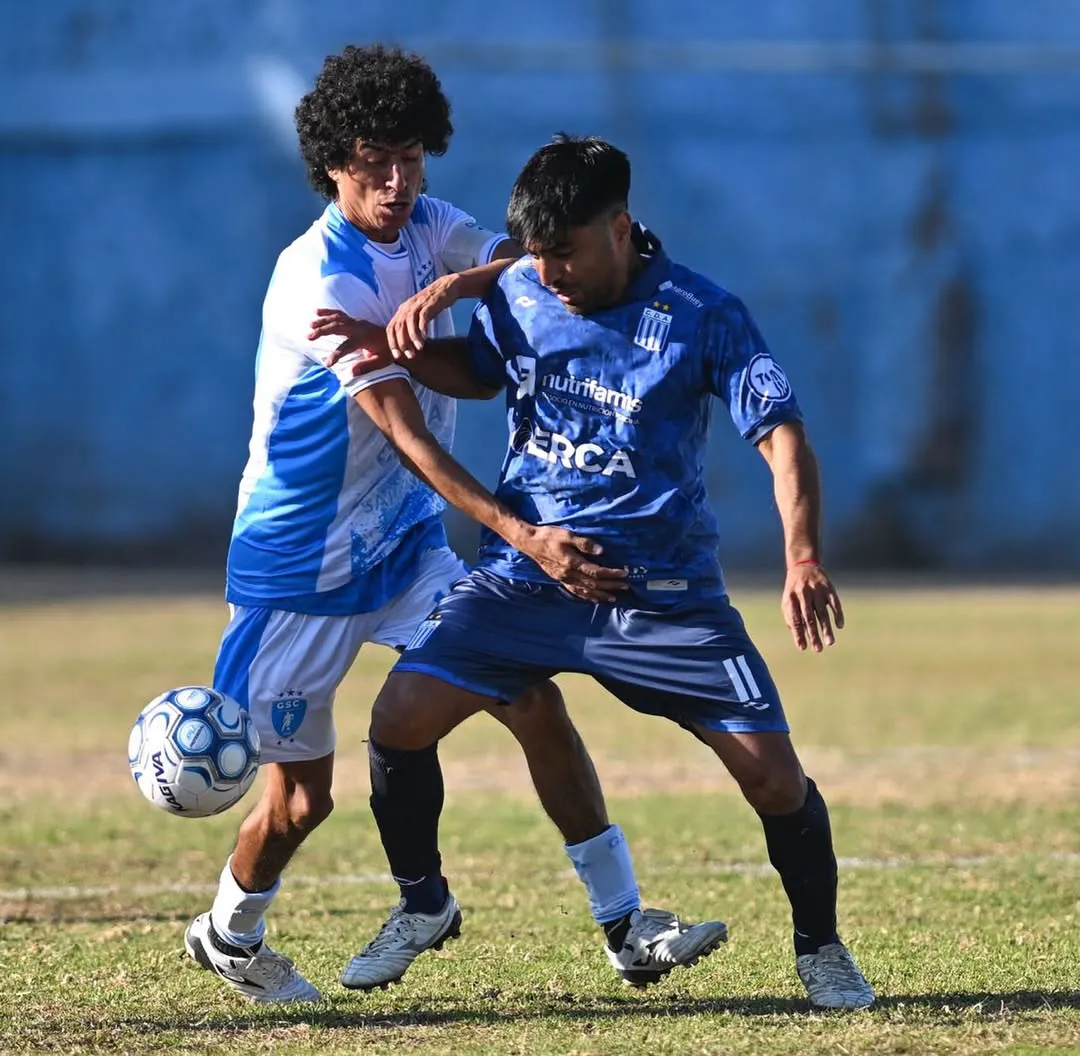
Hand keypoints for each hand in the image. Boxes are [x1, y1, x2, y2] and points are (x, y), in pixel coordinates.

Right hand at [308, 310, 391, 371]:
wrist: (397, 336)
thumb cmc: (389, 351)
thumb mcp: (382, 361)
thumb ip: (366, 366)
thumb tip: (351, 373)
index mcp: (365, 339)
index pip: (347, 347)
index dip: (337, 355)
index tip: (327, 364)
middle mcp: (359, 328)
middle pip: (337, 327)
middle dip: (322, 331)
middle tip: (308, 337)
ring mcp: (356, 322)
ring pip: (336, 319)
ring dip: (322, 321)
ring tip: (309, 326)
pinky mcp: (355, 320)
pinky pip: (339, 314)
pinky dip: (328, 312)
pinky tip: (316, 312)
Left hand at [385, 274, 459, 358]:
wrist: (446, 287)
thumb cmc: (433, 304)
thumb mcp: (418, 314)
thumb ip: (411, 326)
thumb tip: (408, 344)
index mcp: (402, 310)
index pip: (391, 328)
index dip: (392, 343)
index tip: (397, 356)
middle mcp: (407, 307)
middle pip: (398, 326)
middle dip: (402, 343)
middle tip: (410, 355)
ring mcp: (418, 304)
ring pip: (409, 322)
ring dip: (413, 337)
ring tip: (419, 348)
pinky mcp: (429, 303)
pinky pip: (423, 316)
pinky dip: (423, 327)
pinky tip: (426, 337)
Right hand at [514, 526, 628, 603]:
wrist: (529, 543)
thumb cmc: (549, 536)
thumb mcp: (567, 535)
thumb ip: (585, 543)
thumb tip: (602, 552)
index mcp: (572, 563)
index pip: (596, 572)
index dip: (612, 574)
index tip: (624, 573)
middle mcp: (569, 574)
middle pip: (594, 583)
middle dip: (611, 586)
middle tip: (625, 586)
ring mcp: (564, 579)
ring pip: (585, 591)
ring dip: (601, 595)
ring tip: (613, 598)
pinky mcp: (560, 580)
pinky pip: (575, 592)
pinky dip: (587, 596)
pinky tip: (593, 599)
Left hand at [781, 562, 843, 652]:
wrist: (803, 565)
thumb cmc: (794, 589)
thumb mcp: (787, 600)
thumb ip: (791, 617)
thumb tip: (798, 636)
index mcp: (791, 598)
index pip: (794, 619)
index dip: (798, 634)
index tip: (803, 648)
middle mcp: (803, 594)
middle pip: (809, 618)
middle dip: (813, 635)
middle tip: (818, 649)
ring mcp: (816, 590)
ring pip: (823, 612)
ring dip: (826, 628)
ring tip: (830, 642)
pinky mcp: (828, 587)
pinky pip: (834, 602)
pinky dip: (838, 614)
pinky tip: (839, 625)